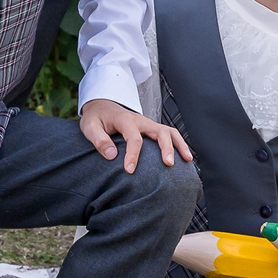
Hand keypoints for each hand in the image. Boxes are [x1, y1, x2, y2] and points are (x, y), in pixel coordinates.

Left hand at [77, 99, 191, 172]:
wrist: (101, 106)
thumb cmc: (96, 118)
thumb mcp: (89, 127)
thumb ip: (99, 139)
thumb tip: (112, 156)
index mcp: (125, 119)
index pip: (133, 137)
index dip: (133, 154)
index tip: (129, 171)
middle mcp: (140, 120)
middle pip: (160, 131)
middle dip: (166, 147)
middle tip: (168, 164)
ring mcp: (149, 124)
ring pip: (170, 131)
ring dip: (179, 145)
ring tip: (187, 160)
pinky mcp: (152, 129)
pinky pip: (169, 135)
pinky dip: (179, 144)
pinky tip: (185, 158)